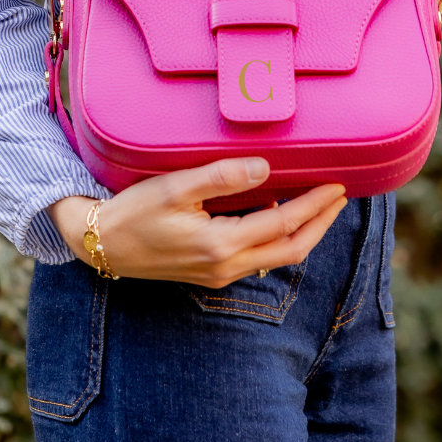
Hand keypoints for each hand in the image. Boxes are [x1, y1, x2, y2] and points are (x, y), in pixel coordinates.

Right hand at [47, 158, 346, 287]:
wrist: (101, 244)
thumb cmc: (133, 212)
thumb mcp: (174, 187)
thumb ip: (221, 176)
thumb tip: (265, 167)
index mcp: (220, 245)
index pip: (283, 224)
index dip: (315, 205)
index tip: (337, 185)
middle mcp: (225, 266)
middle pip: (291, 249)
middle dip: (320, 223)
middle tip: (340, 197)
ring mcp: (219, 274)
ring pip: (277, 258)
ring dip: (302, 232)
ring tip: (318, 205)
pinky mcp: (210, 273)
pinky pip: (258, 259)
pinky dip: (278, 239)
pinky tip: (278, 216)